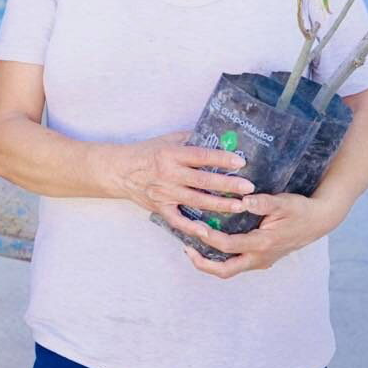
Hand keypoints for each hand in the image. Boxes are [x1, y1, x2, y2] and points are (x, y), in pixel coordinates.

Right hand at [115, 132, 254, 226]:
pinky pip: (178, 220)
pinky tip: (208, 231)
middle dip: (227, 185)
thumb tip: (217, 136)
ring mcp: (164, 193)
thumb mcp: (166, 140)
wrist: (119, 171)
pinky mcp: (160, 208)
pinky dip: (192, 227)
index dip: (221, 159)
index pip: (200, 156)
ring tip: (239, 206)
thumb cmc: (146, 153)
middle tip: (248, 187)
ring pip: (196, 201)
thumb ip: (190, 139)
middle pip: (202, 181)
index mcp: (171, 154)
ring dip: (219, 204)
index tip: (240, 162)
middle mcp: (168, 174)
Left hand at [176, 191, 351, 278]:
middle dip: (202, 263)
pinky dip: (220, 258)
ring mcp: (260, 261)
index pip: (229, 246)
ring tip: (191, 247)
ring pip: (229, 270)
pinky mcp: (260, 259)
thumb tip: (243, 199)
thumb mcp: (283, 202)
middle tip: (185, 247)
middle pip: (225, 270)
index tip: (194, 227)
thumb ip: (263, 202)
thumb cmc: (299, 209)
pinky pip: (236, 264)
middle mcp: (260, 257)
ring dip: (209, 262)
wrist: (318, 221)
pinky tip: (209, 243)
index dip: (209, 238)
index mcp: (263, 243)